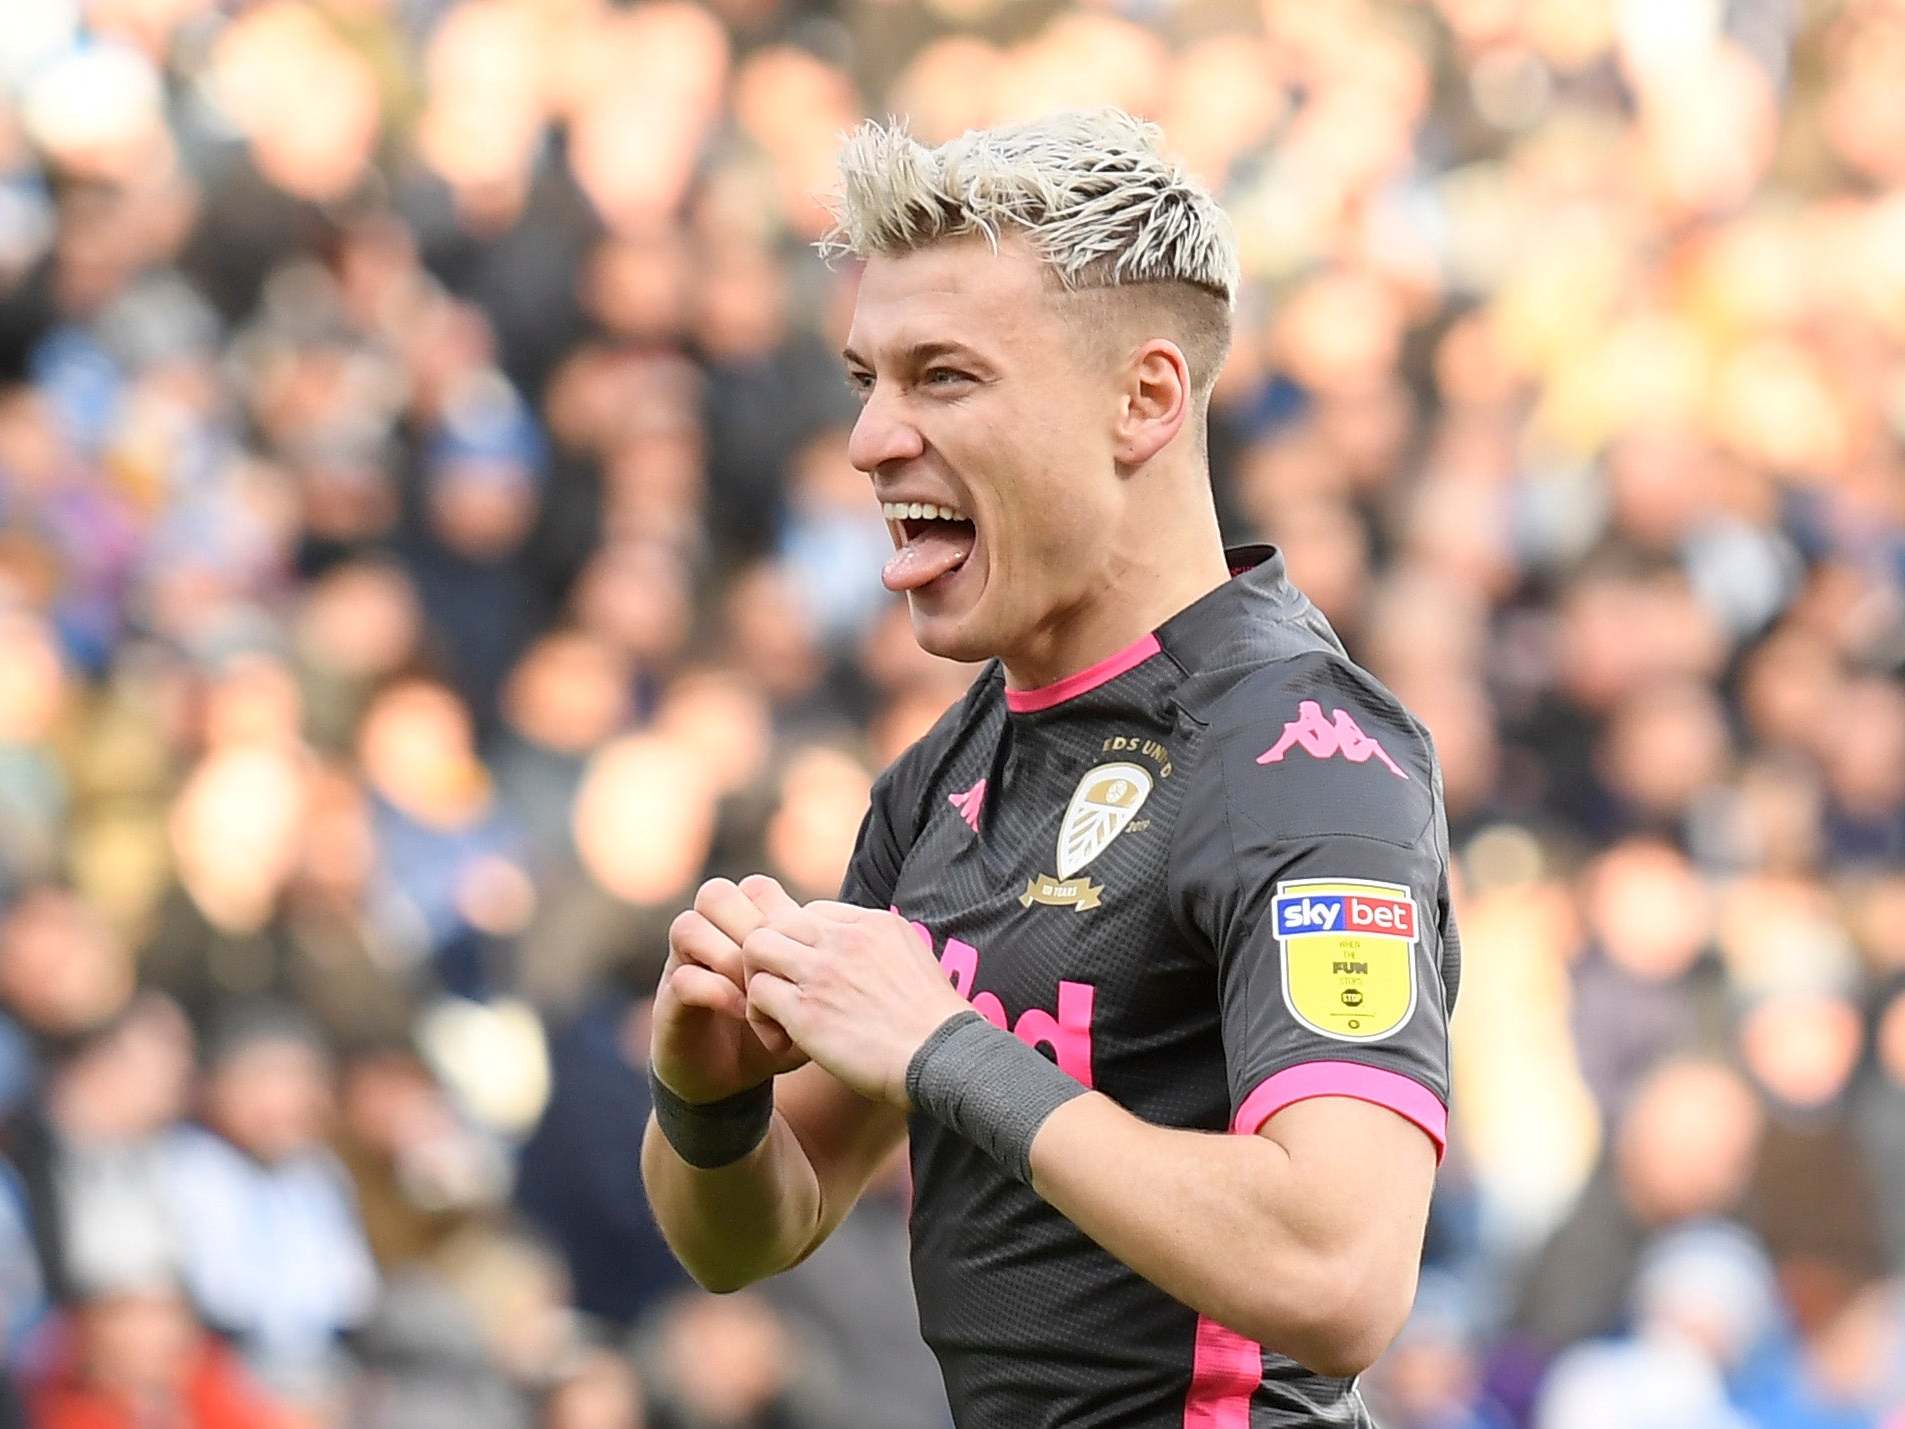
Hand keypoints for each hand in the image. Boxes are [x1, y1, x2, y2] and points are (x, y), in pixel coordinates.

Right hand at [650, 875, 811, 1103]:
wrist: (728, 1084)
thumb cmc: (772, 1035)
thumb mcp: (809, 1006)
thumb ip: (827, 977)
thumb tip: (867, 954)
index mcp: (740, 931)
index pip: (755, 888)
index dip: (778, 909)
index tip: (804, 947)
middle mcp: (707, 941)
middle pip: (716, 894)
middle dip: (748, 925)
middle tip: (775, 962)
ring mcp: (682, 968)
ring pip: (688, 925)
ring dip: (727, 954)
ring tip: (756, 988)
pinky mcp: (668, 1005)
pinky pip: (683, 978)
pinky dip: (716, 991)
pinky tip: (743, 1011)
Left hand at [740, 902, 972, 1107]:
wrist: (942, 1057)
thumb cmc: (933, 1026)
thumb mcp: (915, 962)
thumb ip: (881, 952)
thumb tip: (862, 963)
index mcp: (873, 924)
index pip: (814, 912)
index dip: (804, 945)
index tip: (815, 978)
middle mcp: (844, 939)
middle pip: (777, 921)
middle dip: (771, 956)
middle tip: (783, 991)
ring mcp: (822, 971)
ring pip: (756, 946)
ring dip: (757, 980)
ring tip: (776, 1012)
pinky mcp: (806, 1010)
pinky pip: (758, 994)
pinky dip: (760, 1018)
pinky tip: (783, 1040)